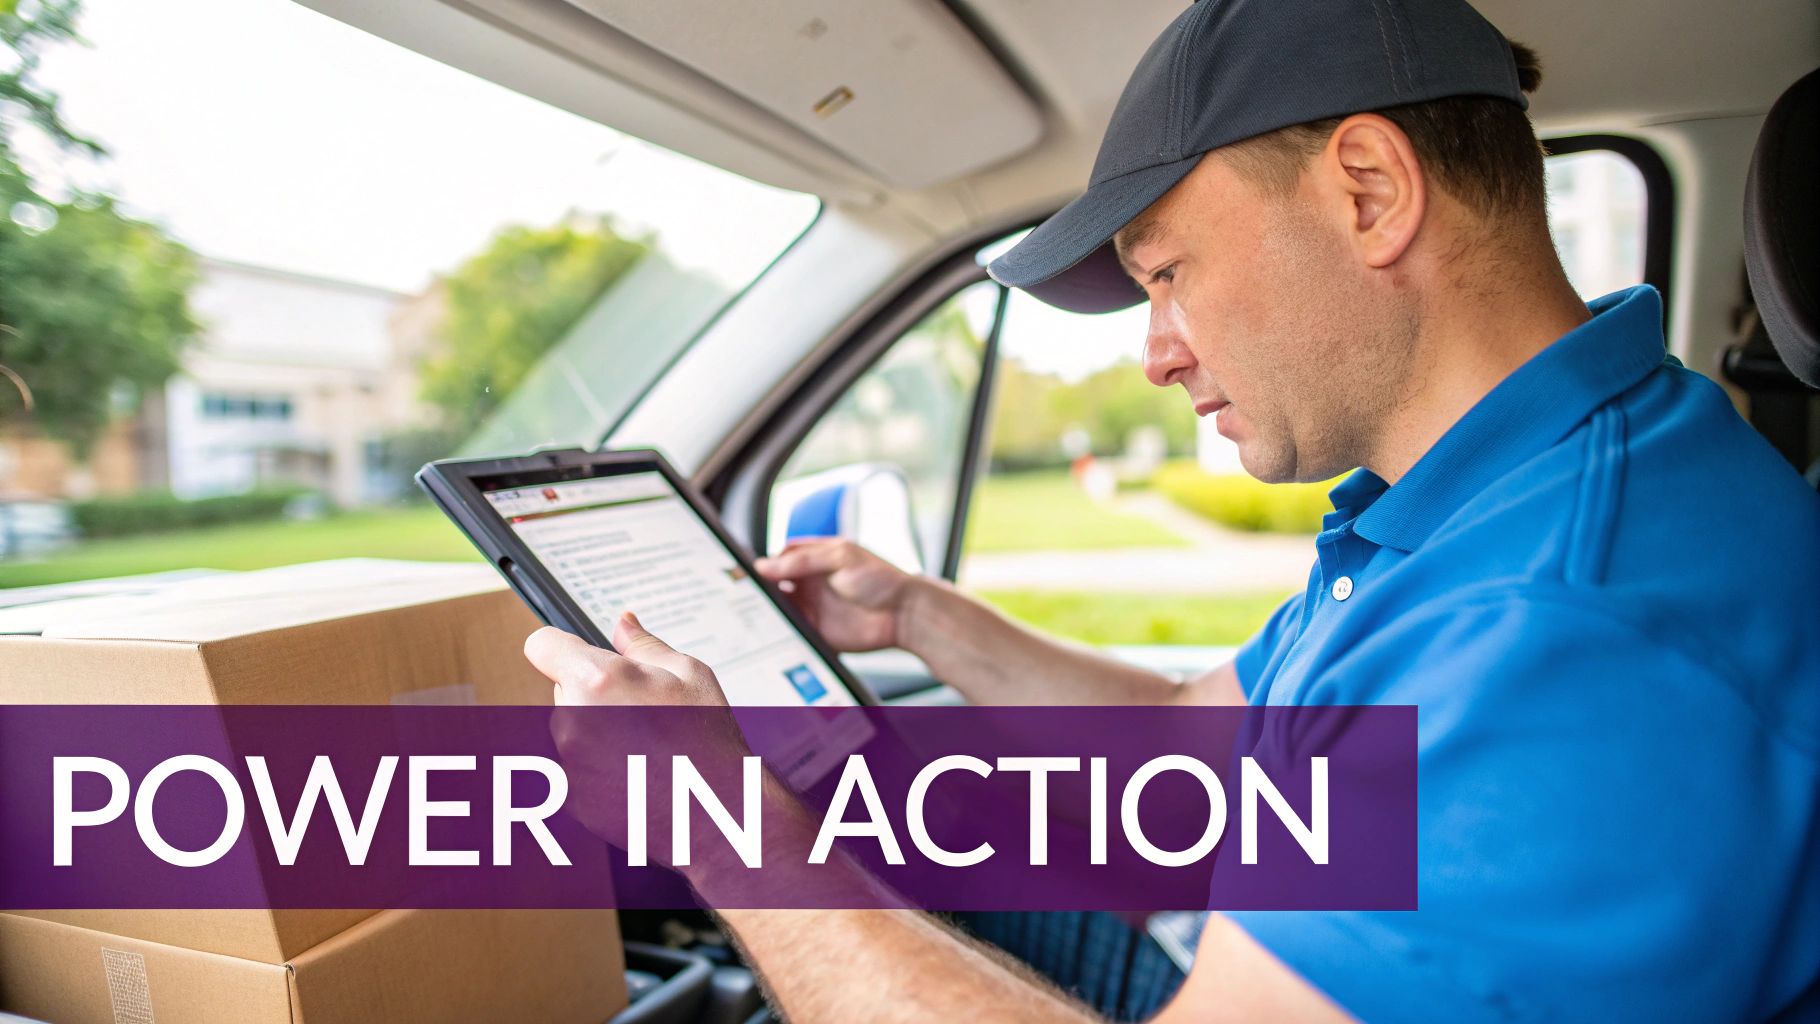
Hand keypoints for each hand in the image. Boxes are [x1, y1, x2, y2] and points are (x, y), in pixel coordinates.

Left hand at [525, 612, 749, 870]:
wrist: (714, 814)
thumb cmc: (706, 742)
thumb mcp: (688, 674)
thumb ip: (644, 644)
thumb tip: (622, 624)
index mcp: (597, 681)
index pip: (542, 645)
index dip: (560, 646)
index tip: (575, 652)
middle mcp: (572, 720)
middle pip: (563, 687)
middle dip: (592, 689)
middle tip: (639, 705)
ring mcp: (569, 762)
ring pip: (572, 726)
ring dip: (596, 727)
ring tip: (644, 742)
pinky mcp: (572, 795)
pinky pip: (578, 763)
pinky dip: (600, 762)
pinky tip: (637, 768)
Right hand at [754, 538, 920, 652]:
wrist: (904, 614)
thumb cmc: (881, 578)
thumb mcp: (841, 557)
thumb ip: (802, 561)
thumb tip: (766, 564)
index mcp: (819, 558)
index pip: (783, 557)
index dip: (767, 563)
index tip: (750, 570)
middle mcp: (813, 582)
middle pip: (777, 583)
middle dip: (762, 586)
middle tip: (747, 591)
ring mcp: (815, 606)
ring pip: (781, 607)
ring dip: (769, 608)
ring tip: (755, 609)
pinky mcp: (818, 630)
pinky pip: (793, 629)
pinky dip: (781, 629)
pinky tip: (772, 627)